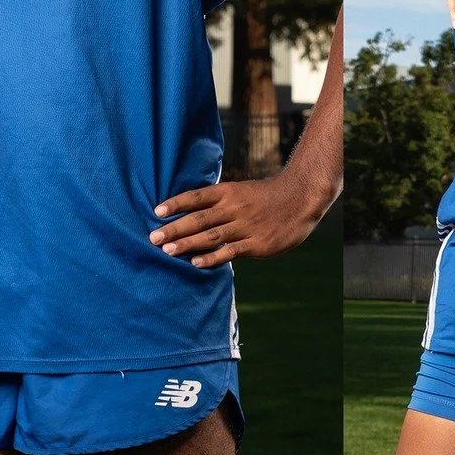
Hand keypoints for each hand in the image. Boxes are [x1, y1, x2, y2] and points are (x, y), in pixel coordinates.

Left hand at [148, 169, 330, 269]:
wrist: (301, 199)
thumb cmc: (265, 197)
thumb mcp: (241, 191)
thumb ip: (218, 202)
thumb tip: (189, 212)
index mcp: (229, 192)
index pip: (197, 196)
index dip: (176, 204)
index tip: (156, 211)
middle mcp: (234, 207)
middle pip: (199, 218)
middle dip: (174, 228)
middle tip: (152, 237)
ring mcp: (246, 226)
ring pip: (211, 235)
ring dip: (187, 244)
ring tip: (167, 250)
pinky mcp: (257, 244)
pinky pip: (231, 251)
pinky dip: (212, 257)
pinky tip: (196, 263)